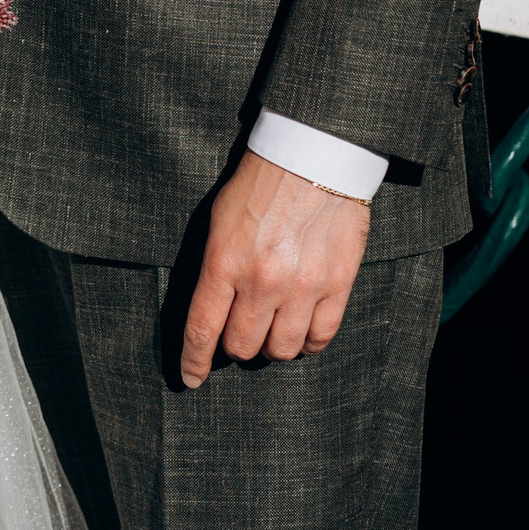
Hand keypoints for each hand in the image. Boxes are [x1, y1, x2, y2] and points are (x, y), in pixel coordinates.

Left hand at [179, 151, 370, 380]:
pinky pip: (320, 338)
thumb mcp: (220, 217)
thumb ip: (216, 266)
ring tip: (272, 325)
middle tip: (241, 329)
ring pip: (282, 350)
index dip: (195, 361)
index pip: (203, 329)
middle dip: (236, 344)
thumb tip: (213, 311)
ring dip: (272, 345)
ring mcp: (302, 286)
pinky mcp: (336, 285)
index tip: (191, 378)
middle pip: (242, 346)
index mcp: (225, 260)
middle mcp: (262, 280)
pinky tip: (302, 328)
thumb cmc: (262, 180)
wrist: (313, 151)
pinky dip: (308, 342)